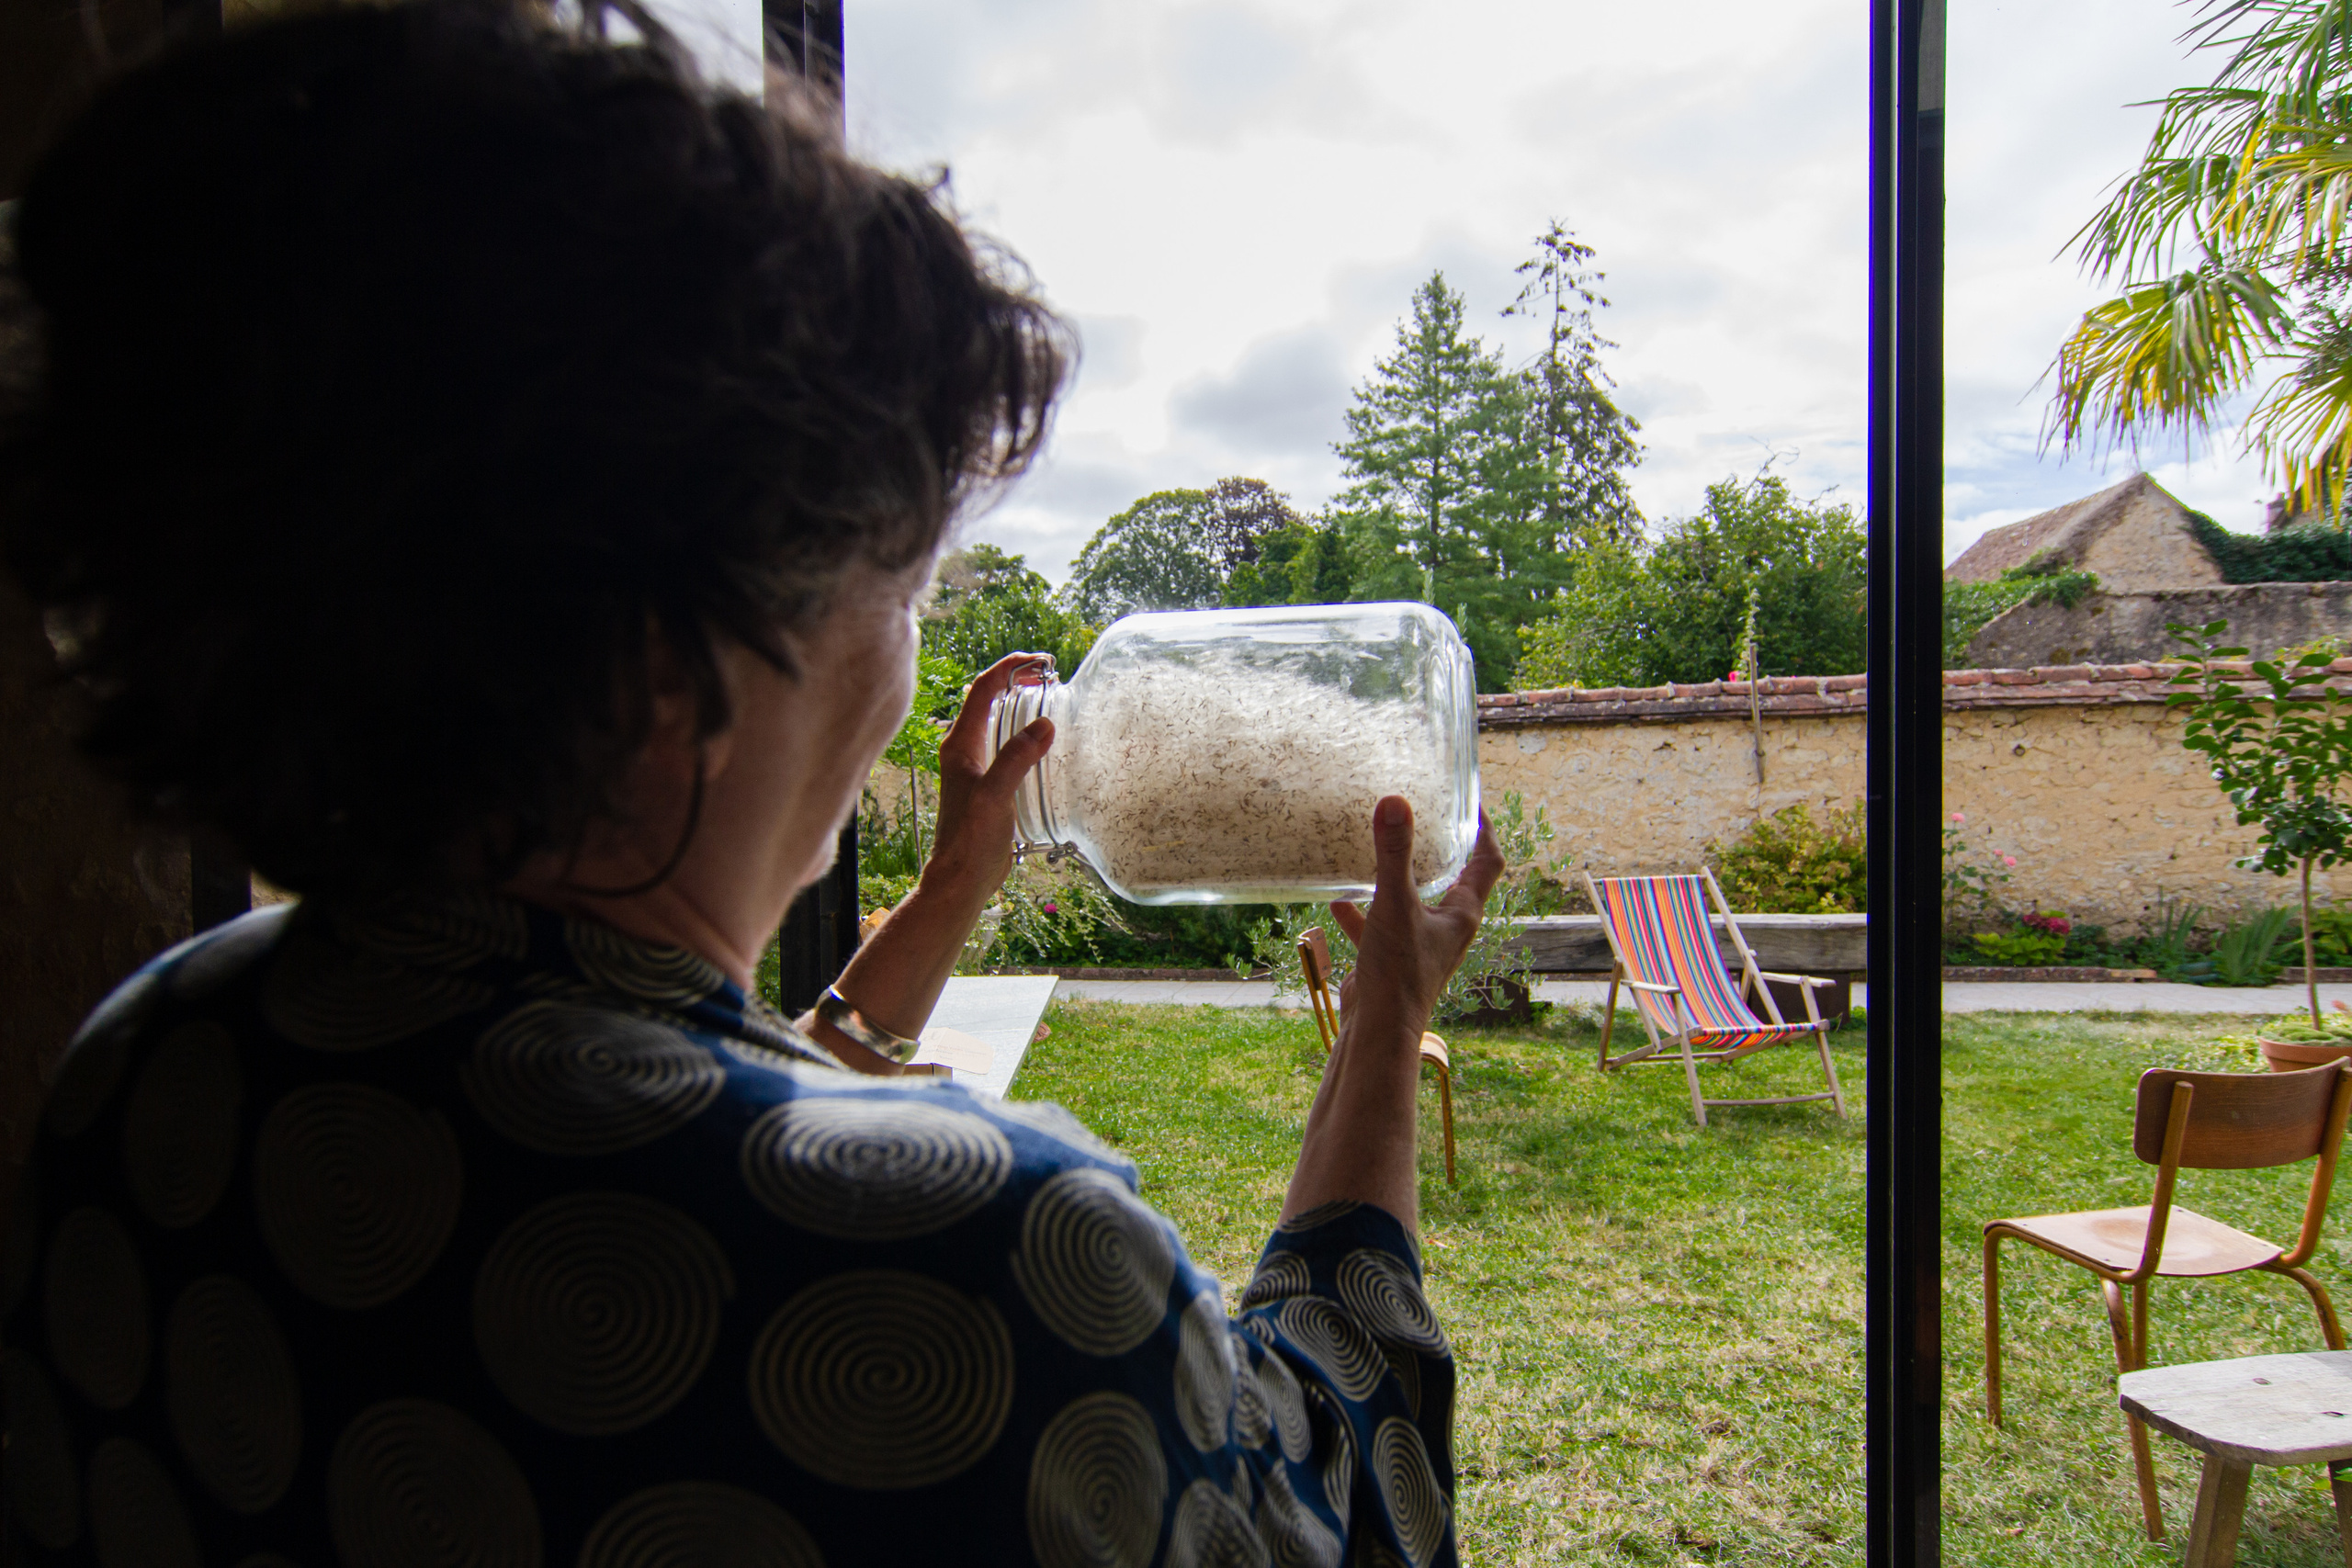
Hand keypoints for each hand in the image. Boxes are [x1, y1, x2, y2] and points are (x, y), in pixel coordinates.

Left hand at [923, 651, 1055, 909]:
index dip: (1009, 668)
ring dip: (1019, 704)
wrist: (961, 879)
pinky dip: (1024, 732)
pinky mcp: (988, 784)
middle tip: (1049, 674)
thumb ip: (1016, 759)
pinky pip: (1006, 745)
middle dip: (1016, 679)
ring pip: (997, 722)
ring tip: (1049, 697)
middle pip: (988, 699)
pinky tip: (1044, 742)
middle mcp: (964, 750)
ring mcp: (975, 767)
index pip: (982, 689)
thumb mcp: (994, 795)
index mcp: (959, 744)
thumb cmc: (970, 840)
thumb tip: (1044, 724)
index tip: (1040, 662)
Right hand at [1330, 799, 1503, 1033]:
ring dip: (1400, 880)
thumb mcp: (1394, 904)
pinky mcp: (1394, 959)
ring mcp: (1421, 944)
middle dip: (1442, 850)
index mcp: (1463, 913)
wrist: (1377, 1028)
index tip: (1473, 803)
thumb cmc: (1399, 971)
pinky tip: (1338, 901)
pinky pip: (1380, 926)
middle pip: (1454, 879)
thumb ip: (1393, 853)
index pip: (1488, 862)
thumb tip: (1394, 802)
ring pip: (1414, 903)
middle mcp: (1448, 928)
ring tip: (1381, 852)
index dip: (1485, 830)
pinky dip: (1362, 913)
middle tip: (1427, 819)